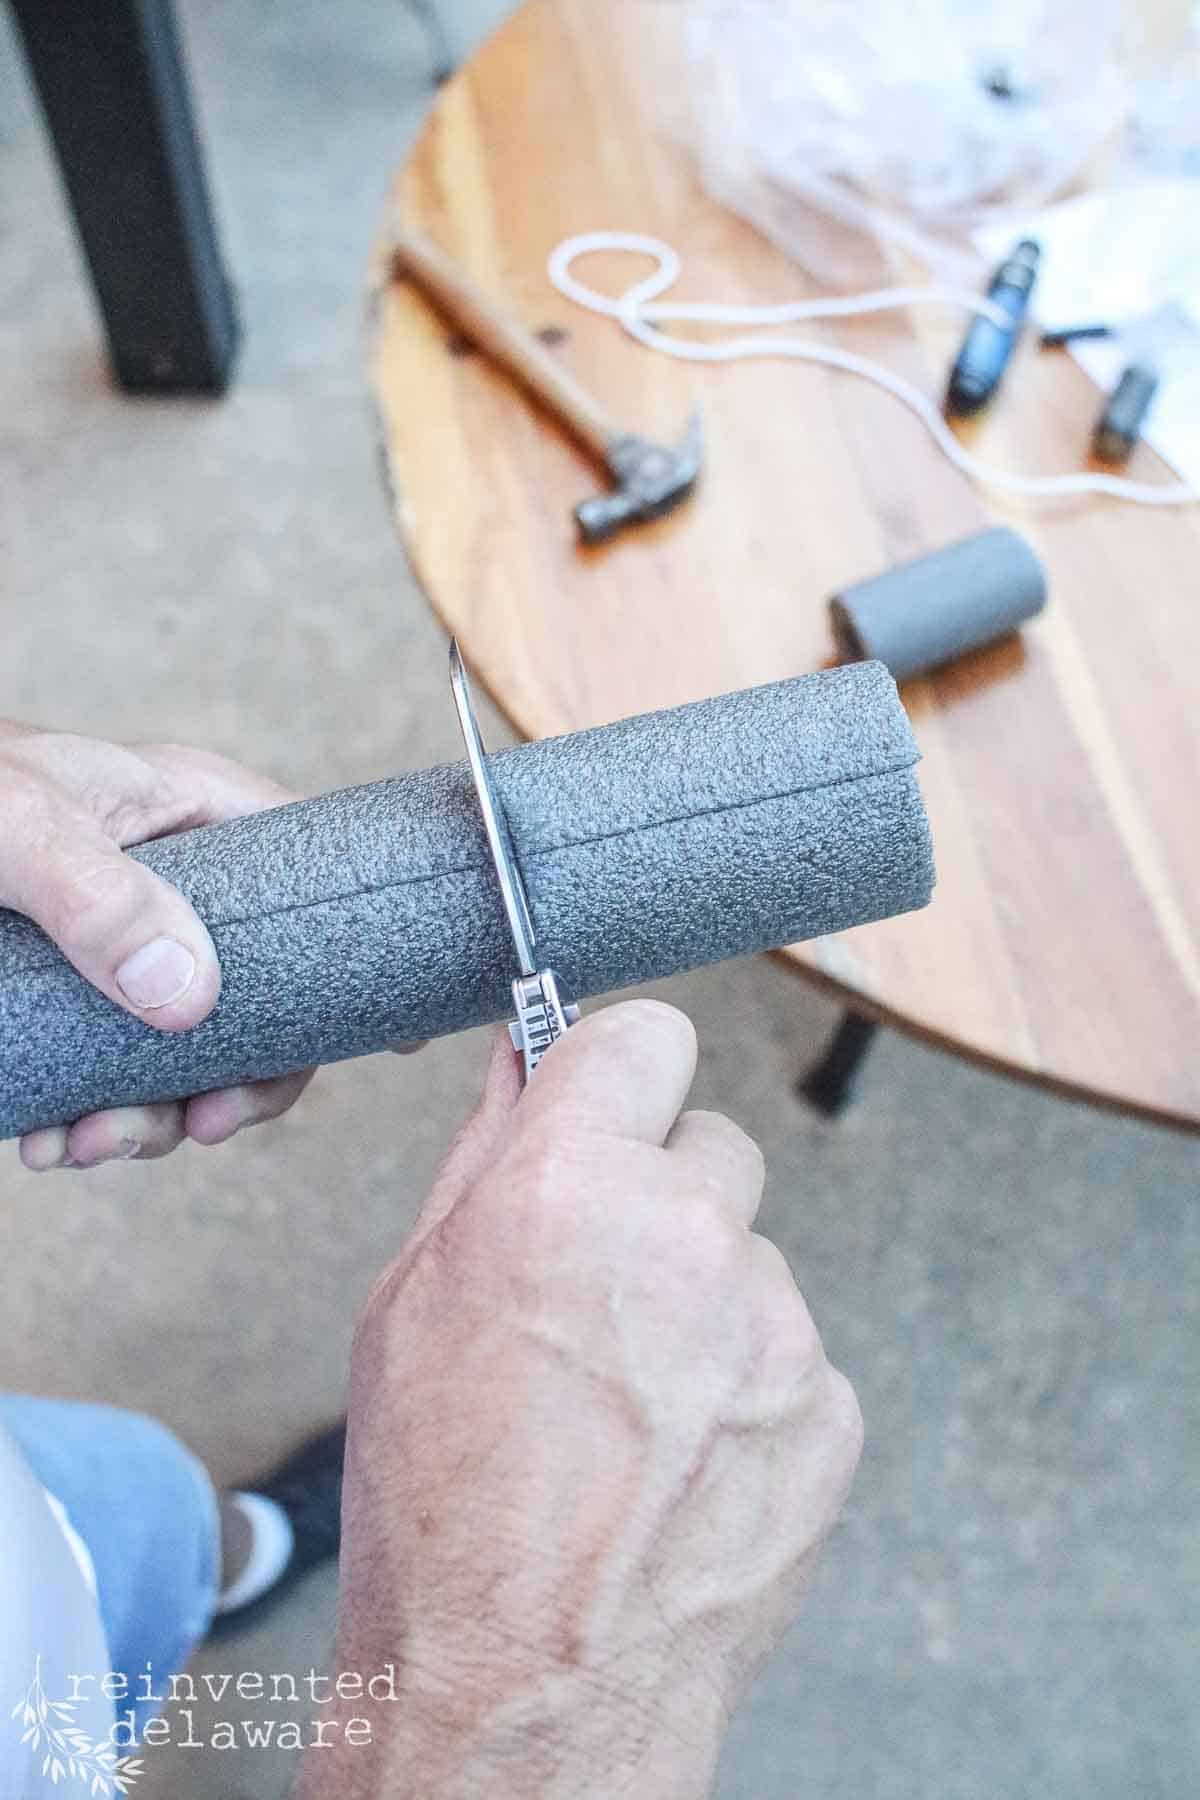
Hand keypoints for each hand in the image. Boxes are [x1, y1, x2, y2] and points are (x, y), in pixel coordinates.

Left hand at [0, 722, 314, 1170]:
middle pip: (263, 996)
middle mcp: (175, 883)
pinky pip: (116, 1068)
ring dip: (147, 1118)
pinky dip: (94, 1118)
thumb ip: (100, 899)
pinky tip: (48, 1137)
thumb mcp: (17, 828)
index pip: (318, 881)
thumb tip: (188, 998)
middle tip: (180, 1132)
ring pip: (188, 1048)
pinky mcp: (70, 993)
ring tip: (81, 1146)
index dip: (347, 968)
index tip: (359, 1048)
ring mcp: (122, 943)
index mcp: (195, 814)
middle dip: (227, 1083)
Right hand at [306, 1000, 861, 1799]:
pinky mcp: (828, 1408)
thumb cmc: (440, 1506)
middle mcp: (686, 1238)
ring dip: (705, 1301)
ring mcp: (774, 1328)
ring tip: (634, 1403)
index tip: (609, 1109)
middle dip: (662, 1195)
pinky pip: (793, 1350)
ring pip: (752, 1256)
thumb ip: (484, 1157)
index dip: (619, 1074)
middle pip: (711, 1143)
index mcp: (566, 1190)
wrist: (525, 1688)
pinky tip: (682, 1458)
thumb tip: (522, 1057)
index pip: (647, 1035)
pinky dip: (749, 1386)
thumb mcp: (408, 1302)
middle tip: (602, 1293)